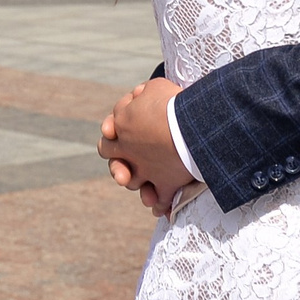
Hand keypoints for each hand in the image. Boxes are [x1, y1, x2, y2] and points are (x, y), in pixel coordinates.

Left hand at [98, 78, 194, 214]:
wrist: (191, 125)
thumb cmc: (172, 102)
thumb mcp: (154, 87)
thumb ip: (142, 95)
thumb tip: (140, 96)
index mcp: (122, 125)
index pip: (108, 133)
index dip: (112, 133)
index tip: (116, 131)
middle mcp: (128, 150)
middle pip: (113, 160)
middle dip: (118, 162)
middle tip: (125, 164)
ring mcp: (146, 170)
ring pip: (132, 182)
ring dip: (137, 185)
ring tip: (145, 187)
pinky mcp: (165, 184)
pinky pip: (161, 200)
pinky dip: (161, 206)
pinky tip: (161, 212)